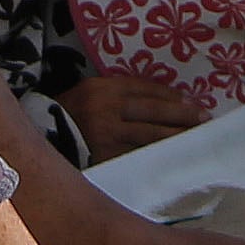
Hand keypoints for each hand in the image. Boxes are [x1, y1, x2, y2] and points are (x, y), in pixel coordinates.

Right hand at [64, 70, 204, 158]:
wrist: (41, 137)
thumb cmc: (72, 112)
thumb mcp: (91, 92)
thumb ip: (120, 93)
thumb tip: (164, 100)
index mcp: (102, 88)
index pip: (144, 89)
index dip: (170, 97)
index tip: (190, 102)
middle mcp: (105, 109)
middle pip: (152, 111)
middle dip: (181, 116)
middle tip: (204, 118)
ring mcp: (106, 135)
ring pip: (149, 135)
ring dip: (175, 136)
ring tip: (194, 136)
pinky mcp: (106, 157)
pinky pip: (138, 154)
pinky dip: (157, 154)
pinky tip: (171, 154)